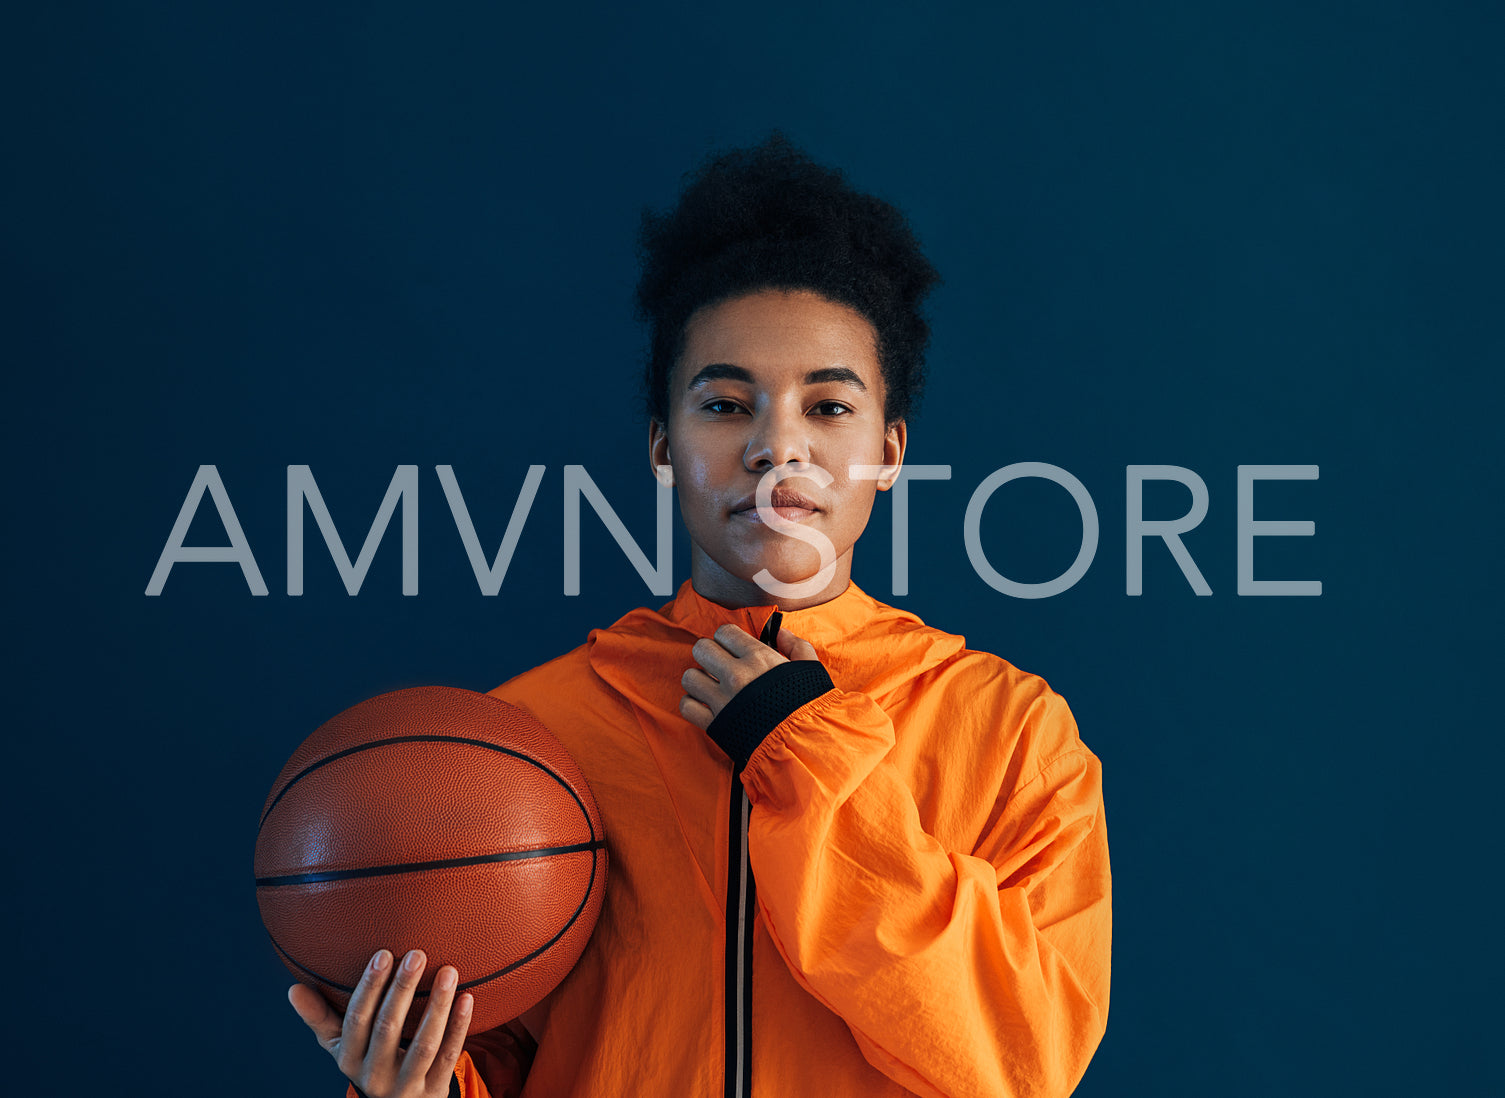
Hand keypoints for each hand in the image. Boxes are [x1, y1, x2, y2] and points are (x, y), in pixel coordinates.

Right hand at [289, 949, 472, 1097]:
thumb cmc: (368, 1062)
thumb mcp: (341, 1046)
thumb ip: (320, 1018)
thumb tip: (293, 990)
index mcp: (350, 1058)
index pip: (357, 1019)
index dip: (370, 987)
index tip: (384, 954)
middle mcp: (374, 1074)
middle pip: (389, 1028)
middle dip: (402, 990)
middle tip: (417, 954)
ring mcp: (406, 1085)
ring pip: (424, 1044)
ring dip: (437, 1006)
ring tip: (448, 971)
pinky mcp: (433, 1090)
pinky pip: (449, 1056)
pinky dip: (459, 1027)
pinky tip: (467, 998)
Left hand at [679, 624, 819, 730]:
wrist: (804, 746)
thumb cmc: (809, 707)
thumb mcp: (811, 669)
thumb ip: (796, 646)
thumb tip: (780, 633)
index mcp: (758, 658)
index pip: (724, 632)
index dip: (727, 638)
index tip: (733, 648)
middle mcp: (736, 675)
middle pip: (701, 649)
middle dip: (709, 653)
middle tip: (720, 664)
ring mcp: (722, 700)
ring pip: (689, 676)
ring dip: (698, 679)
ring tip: (712, 685)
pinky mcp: (714, 724)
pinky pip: (686, 706)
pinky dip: (693, 704)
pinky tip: (706, 704)